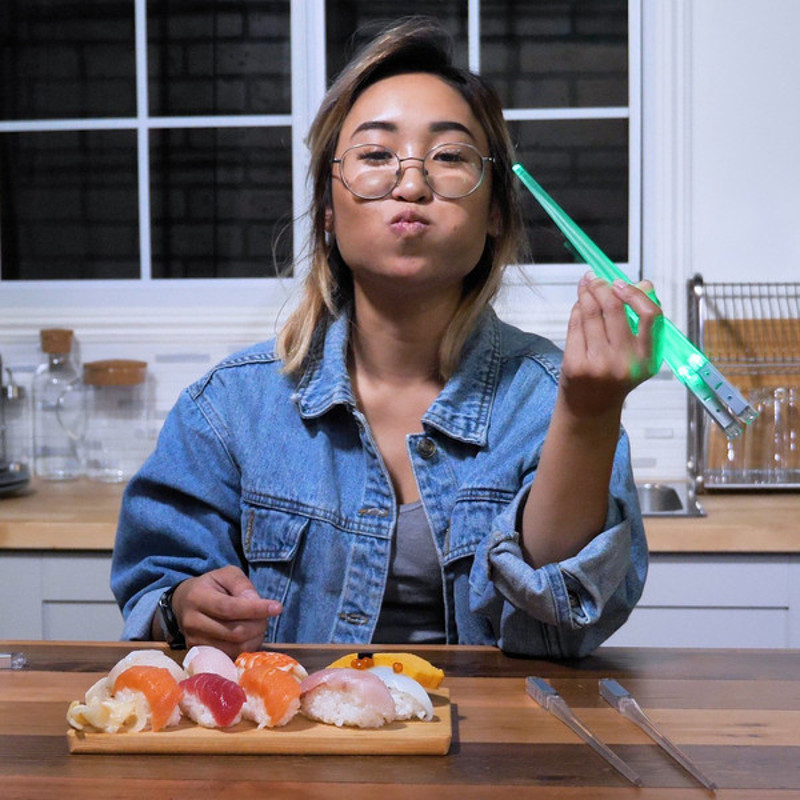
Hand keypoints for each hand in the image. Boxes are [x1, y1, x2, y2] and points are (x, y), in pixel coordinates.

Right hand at [170, 566, 282, 657]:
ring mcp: (194, 641)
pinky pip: (230, 656)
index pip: (229, 608)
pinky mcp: (200, 653)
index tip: (277, 607)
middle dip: (258, 624)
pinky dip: (246, 647)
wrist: (184, 602)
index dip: (255, 609)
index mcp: (197, 597)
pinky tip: (250, 635)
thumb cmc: (211, 586)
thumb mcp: (226, 574)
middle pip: (234, 632)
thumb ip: (242, 585)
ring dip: (255, 637)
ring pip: (234, 648)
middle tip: (267, 615)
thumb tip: (256, 601)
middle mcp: (192, 622)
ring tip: (258, 624)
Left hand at [559, 272, 662, 420]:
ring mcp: (598, 363)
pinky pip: (575, 325)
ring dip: (586, 293)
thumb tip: (644, 283)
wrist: (590, 410)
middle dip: (602, 287)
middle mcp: (624, 361)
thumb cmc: (614, 378)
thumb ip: (641, 321)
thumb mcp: (636, 355)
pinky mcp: (575, 363)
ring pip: (591, 313)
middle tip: (596, 279)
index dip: (635, 294)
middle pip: (614, 308)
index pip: (651, 315)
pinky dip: (577, 310)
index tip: (621, 284)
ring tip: (586, 286)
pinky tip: (579, 306)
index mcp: (646, 358)